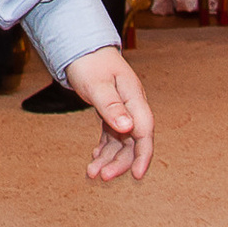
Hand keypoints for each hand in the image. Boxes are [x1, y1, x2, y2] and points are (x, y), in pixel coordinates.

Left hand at [63, 47, 152, 182]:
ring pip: (121, 142)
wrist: (83, 49)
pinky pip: (112, 136)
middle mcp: (132, 107)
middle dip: (119, 162)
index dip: (142, 155)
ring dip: (109, 159)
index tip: (136, 175)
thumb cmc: (89, 63)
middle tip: (101, 176)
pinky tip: (95, 158)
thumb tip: (127, 128)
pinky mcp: (112, 113)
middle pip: (133, 142)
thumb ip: (111, 105)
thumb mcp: (97, 84)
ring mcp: (123, 111)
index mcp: (134, 99)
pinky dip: (105, 149)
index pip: (144, 132)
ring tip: (92, 173)